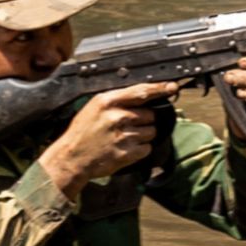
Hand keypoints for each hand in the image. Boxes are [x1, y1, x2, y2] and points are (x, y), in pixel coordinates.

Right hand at [40, 81, 179, 199]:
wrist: (72, 157)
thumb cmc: (83, 131)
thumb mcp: (94, 107)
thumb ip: (117, 100)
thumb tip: (143, 96)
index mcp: (107, 101)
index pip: (140, 92)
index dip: (159, 89)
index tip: (172, 87)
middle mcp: (117, 117)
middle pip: (150, 115)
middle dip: (144, 120)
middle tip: (128, 126)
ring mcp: (123, 136)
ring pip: (151, 132)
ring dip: (143, 135)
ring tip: (124, 138)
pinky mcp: (127, 153)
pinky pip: (147, 148)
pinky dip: (141, 149)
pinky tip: (126, 148)